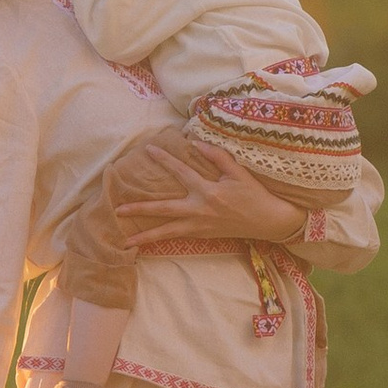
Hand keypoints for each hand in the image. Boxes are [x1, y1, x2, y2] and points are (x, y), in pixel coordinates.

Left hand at [104, 129, 309, 252]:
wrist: (269, 221)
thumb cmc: (255, 195)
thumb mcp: (239, 172)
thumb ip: (217, 156)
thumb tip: (196, 143)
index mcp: (209, 192)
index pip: (181, 172)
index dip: (165, 160)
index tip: (148, 150)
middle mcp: (200, 210)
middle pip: (164, 209)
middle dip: (141, 209)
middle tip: (118, 210)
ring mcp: (200, 226)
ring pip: (168, 232)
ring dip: (146, 236)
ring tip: (125, 242)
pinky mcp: (203, 235)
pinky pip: (177, 238)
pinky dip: (161, 240)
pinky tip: (147, 244)